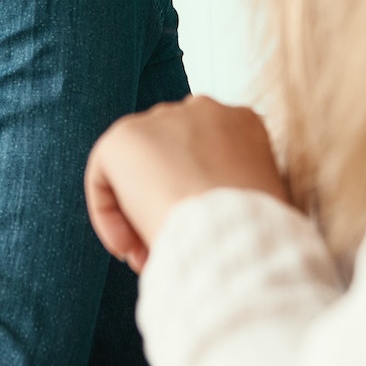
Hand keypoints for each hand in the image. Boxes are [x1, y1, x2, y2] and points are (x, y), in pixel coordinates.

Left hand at [86, 95, 288, 271]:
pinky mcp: (124, 138)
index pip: (208, 157)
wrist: (234, 229)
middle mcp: (204, 110)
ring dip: (138, 215)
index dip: (197, 199)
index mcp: (243, 124)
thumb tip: (206, 215)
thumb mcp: (260, 204)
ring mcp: (162, 119)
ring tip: (149, 255)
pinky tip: (128, 247)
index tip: (199, 234)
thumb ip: (233, 193)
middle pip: (170, 159)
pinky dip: (109, 216)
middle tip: (171, 246)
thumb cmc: (255, 232)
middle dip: (166, 204)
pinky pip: (104, 178)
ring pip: (137, 169)